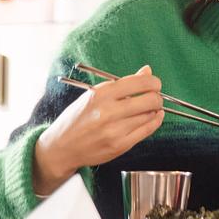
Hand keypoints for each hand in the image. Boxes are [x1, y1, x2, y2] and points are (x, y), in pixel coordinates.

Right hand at [32, 65, 164, 195]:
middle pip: (150, 100)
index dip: (153, 82)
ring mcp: (115, 130)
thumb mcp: (94, 94)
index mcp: (101, 94)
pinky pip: (147, 130)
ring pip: (150, 115)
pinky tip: (154, 117)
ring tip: (148, 108)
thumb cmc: (79, 117)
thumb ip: (123, 83)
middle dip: (157, 97)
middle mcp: (108, 112)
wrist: (62, 147)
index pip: (140, 82)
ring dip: (154, 110)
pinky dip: (155, 121)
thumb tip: (147, 71)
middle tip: (154, 97)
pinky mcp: (120, 146)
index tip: (154, 84)